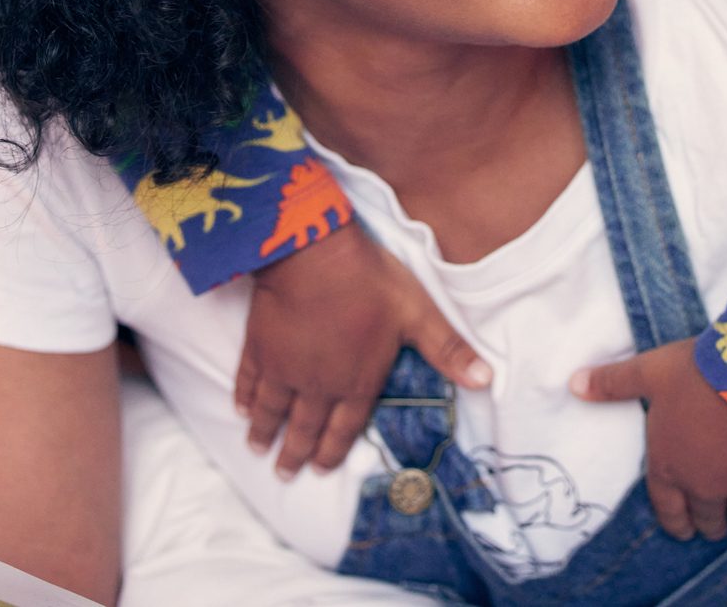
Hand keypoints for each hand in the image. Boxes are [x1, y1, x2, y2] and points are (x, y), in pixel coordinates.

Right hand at [238, 221, 490, 479]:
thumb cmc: (369, 282)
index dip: (332, 450)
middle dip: (296, 453)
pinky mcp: (259, 346)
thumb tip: (485, 380)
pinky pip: (249, 380)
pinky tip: (240, 407)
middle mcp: (318, 384)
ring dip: (265, 432)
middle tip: (285, 473)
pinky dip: (245, 397)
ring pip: (272, 410)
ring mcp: (284, 367)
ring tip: (258, 449)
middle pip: (305, 427)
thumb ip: (447, 350)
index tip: (321, 467)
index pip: (345, 427)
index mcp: (356, 381)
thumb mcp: (418, 313)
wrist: (311, 253)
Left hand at [572, 338, 726, 540]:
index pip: (669, 509)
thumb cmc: (695, 376)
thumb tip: (574, 384)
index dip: (676, 523)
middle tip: (711, 525)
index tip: (683, 531)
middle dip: (708, 523)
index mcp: (670, 467)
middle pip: (708, 518)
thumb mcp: (648, 373)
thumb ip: (614, 383)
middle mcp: (706, 484)